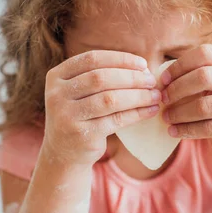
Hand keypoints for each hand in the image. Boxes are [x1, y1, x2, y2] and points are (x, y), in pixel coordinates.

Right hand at [43, 50, 160, 165]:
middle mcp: (57, 95)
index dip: (120, 59)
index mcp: (56, 77)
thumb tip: (143, 68)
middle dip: (132, 78)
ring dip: (138, 96)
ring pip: (110, 99)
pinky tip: (150, 110)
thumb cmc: (81, 116)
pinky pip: (116, 120)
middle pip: (101, 78)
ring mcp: (67, 116)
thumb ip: (101, 77)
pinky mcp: (82, 135)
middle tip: (152, 81)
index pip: (92, 59)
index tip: (143, 64)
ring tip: (155, 96)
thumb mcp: (81, 92)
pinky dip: (137, 113)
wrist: (64, 153)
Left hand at [161, 44, 211, 156]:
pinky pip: (209, 127)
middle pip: (204, 77)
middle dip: (177, 89)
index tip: (163, 80)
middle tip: (162, 99)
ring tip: (166, 117)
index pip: (204, 54)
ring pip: (205, 105)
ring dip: (179, 113)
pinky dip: (187, 130)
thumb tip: (162, 81)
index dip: (179, 66)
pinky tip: (174, 131)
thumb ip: (201, 73)